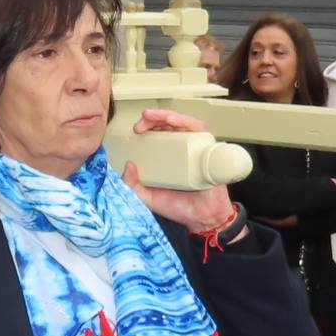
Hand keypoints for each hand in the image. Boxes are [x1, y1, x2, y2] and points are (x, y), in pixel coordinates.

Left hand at [120, 108, 233, 232]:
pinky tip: (174, 121)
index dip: (146, 127)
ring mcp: (195, 149)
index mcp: (167, 157)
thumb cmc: (178, 207)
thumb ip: (132, 185)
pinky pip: (200, 131)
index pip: (157, 134)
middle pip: (169, 124)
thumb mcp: (147, 197)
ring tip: (153, 116)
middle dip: (154, 118)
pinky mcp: (207, 150)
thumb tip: (128, 165)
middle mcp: (181, 150)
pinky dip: (187, 122)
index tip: (135, 130)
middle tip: (142, 120)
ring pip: (184, 123)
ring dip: (168, 115)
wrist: (201, 219)